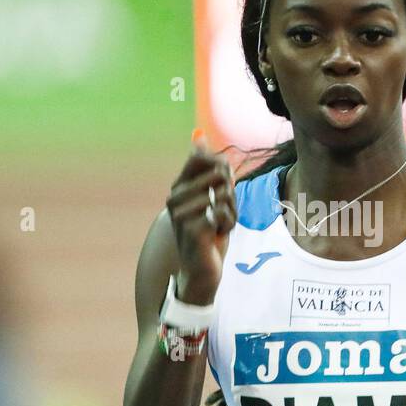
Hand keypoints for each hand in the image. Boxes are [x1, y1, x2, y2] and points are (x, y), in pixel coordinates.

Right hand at [165, 129, 234, 303]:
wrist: (202, 270)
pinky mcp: (192, 228)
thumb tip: (199, 135)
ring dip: (231, 212)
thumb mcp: (211, 196)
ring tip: (218, 226)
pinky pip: (223, 211)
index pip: (202, 158)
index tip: (220, 191)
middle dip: (231, 196)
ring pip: (224, 193)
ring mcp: (181, 212)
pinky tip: (218, 234)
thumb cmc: (208, 232)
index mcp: (178, 186)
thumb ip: (208, 168)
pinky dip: (229, 223)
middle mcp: (175, 197)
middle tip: (220, 215)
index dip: (222, 170)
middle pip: (220, 174)